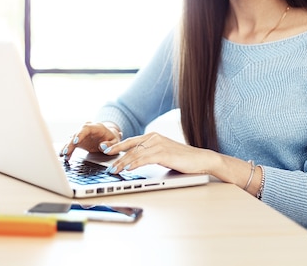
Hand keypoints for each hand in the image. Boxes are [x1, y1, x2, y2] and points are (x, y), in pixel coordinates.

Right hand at [60, 121, 121, 160]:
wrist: (108, 135)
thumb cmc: (112, 138)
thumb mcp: (116, 141)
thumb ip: (111, 144)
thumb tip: (103, 147)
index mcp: (97, 127)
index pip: (86, 128)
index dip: (80, 134)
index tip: (76, 141)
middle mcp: (87, 129)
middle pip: (76, 134)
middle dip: (71, 143)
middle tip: (66, 152)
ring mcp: (82, 134)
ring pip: (72, 139)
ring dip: (67, 147)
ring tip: (63, 155)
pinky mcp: (79, 140)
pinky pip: (72, 144)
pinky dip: (68, 149)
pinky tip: (63, 155)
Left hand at [100, 132, 214, 174]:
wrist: (201, 159)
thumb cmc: (182, 159)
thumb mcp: (162, 154)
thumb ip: (149, 155)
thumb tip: (133, 162)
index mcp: (153, 137)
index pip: (130, 141)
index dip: (116, 145)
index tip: (105, 149)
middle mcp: (154, 138)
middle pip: (130, 147)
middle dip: (116, 156)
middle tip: (107, 164)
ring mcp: (159, 144)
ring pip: (135, 154)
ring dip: (122, 163)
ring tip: (114, 170)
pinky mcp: (164, 153)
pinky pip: (145, 158)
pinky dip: (134, 164)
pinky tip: (128, 168)